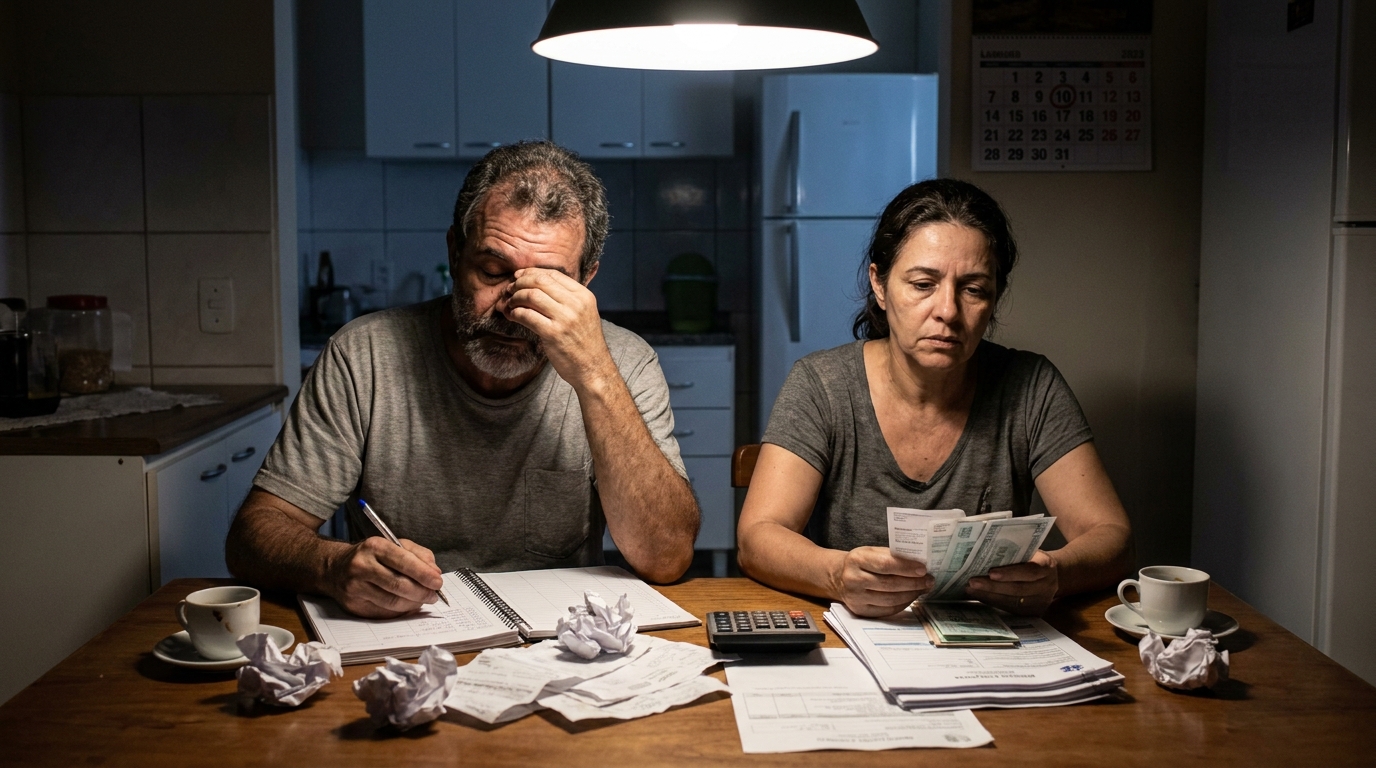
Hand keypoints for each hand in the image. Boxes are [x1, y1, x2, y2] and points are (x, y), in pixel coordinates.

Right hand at [323, 536, 443, 617]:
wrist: (336, 568)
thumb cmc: (372, 556)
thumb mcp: (394, 545)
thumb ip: (418, 555)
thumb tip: (435, 572)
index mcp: (375, 547)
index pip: (403, 561)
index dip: (423, 574)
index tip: (438, 582)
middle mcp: (362, 566)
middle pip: (398, 585)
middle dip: (421, 592)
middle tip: (434, 595)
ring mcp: (355, 587)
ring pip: (392, 601)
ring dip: (413, 603)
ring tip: (423, 600)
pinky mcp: (354, 605)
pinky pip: (384, 612)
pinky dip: (400, 611)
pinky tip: (407, 605)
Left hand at [502, 268, 614, 388]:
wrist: (593, 369)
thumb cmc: (585, 343)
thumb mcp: (584, 314)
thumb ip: (567, 299)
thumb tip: (537, 285)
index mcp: (584, 295)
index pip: (553, 274)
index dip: (532, 272)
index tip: (519, 276)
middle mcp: (576, 304)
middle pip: (540, 281)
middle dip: (520, 282)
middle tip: (510, 289)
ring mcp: (565, 318)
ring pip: (531, 295)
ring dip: (515, 297)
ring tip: (510, 303)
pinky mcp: (553, 333)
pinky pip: (527, 315)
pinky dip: (515, 313)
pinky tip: (512, 316)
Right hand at [833, 546, 932, 616]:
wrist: (839, 577)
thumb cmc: (862, 562)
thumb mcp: (871, 552)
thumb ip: (891, 556)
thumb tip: (919, 565)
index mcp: (856, 559)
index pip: (885, 564)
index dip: (906, 568)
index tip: (923, 569)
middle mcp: (853, 579)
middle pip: (890, 584)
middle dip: (913, 583)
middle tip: (929, 580)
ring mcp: (856, 597)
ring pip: (891, 600)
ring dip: (911, 594)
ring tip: (922, 588)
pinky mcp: (860, 611)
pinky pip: (888, 610)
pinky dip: (903, 603)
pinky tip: (911, 596)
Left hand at [966, 550, 1058, 615]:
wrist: (1052, 576)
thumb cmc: (1033, 559)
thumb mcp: (1030, 552)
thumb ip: (1015, 553)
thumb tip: (984, 552)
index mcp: (1047, 567)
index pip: (1030, 571)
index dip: (1010, 573)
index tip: (990, 572)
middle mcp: (1048, 586)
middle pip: (1018, 589)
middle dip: (993, 587)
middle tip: (972, 582)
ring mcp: (1042, 602)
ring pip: (1012, 602)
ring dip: (989, 596)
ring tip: (970, 590)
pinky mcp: (1034, 613)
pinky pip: (1011, 609)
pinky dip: (994, 602)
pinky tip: (980, 596)